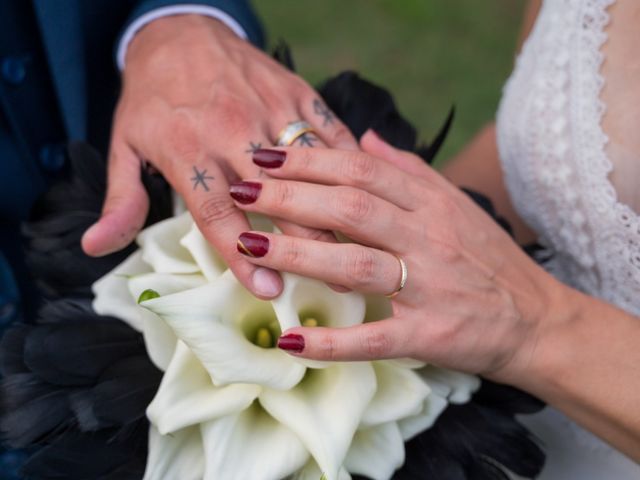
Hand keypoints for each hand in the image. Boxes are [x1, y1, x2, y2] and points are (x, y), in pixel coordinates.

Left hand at [81, 14, 357, 297]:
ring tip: (358, 246)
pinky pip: (329, 131)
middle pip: (276, 197)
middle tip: (331, 279)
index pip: (218, 214)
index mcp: (188, 150)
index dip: (244, 257)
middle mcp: (231, 132)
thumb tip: (96, 248)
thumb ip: (121, 200)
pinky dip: (349, 164)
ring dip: (336, 208)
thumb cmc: (154, 97)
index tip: (269, 291)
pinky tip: (365, 194)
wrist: (181, 31)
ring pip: (311, 169)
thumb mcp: (125, 145)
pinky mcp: (295, 93)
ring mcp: (268, 110)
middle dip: (306, 242)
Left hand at [227, 130, 570, 381]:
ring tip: (250, 247)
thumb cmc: (488, 260)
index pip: (362, 171)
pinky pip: (374, 338)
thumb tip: (362, 138)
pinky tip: (290, 340)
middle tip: (241, 191)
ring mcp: (429, 287)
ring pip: (356, 264)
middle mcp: (429, 238)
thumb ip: (407, 170)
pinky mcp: (429, 335)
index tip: (265, 156)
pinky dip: (331, 341)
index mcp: (431, 204)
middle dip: (290, 197)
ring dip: (299, 254)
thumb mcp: (454, 204)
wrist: (537, 320)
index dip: (310, 161)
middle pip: (352, 208)